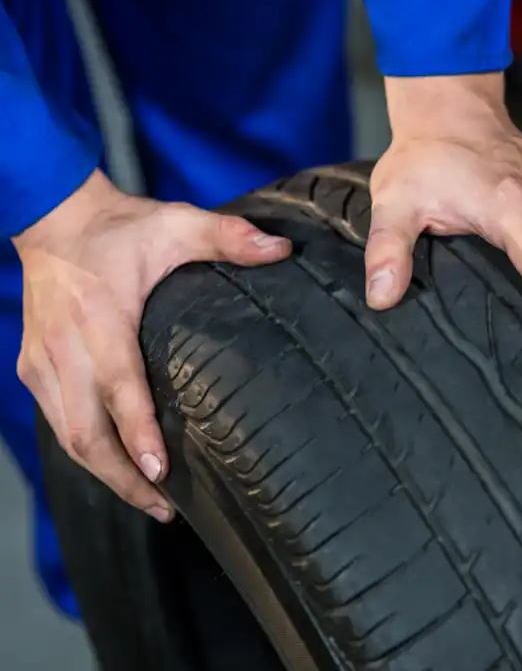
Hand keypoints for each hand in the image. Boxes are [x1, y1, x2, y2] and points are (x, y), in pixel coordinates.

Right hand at [14, 170, 290, 520]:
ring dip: (105, 474)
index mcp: (101, 319)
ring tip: (148, 500)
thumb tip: (283, 251)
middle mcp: (64, 349)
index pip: (118, 387)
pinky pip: (57, 423)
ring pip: (68, 437)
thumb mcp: (178, 222)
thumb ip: (228, 236)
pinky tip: (116, 467)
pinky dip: (86, 452)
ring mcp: (42, 363)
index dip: (138, 434)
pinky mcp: (32, 368)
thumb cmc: (120, 227)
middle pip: (85, 433)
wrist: (55, 219)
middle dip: (124, 478)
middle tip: (165, 508)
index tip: (161, 472)